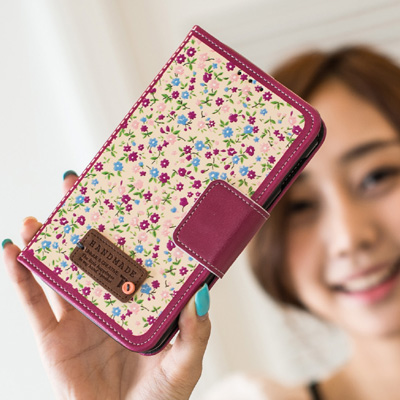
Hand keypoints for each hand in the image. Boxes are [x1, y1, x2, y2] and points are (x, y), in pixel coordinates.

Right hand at [2, 172, 210, 399]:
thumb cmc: (159, 398)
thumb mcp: (185, 361)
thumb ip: (195, 329)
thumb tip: (202, 293)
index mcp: (137, 299)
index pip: (129, 254)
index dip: (124, 226)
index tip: (121, 194)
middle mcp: (106, 301)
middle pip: (91, 252)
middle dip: (81, 219)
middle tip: (73, 185)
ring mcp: (77, 317)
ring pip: (59, 271)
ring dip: (47, 241)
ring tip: (40, 217)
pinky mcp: (52, 338)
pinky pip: (31, 302)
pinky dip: (20, 275)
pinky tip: (12, 248)